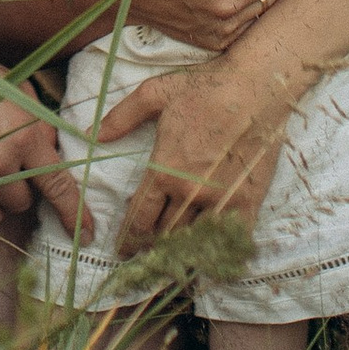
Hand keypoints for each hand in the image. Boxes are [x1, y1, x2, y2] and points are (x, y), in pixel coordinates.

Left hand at [93, 33, 309, 257]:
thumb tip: (90, 135)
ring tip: (173, 262)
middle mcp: (190, 192)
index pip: (139, 218)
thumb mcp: (155, 93)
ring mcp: (221, 200)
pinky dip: (218, 254)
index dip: (128, 240)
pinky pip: (231, 241)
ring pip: (195, 241)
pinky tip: (210, 262)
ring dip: (181, 253)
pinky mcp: (248, 202)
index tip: (123, 251)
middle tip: (146, 257)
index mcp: (164, 170)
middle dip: (152, 249)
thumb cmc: (205, 87)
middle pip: (164, 235)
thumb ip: (121, 117)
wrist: (258, 86)